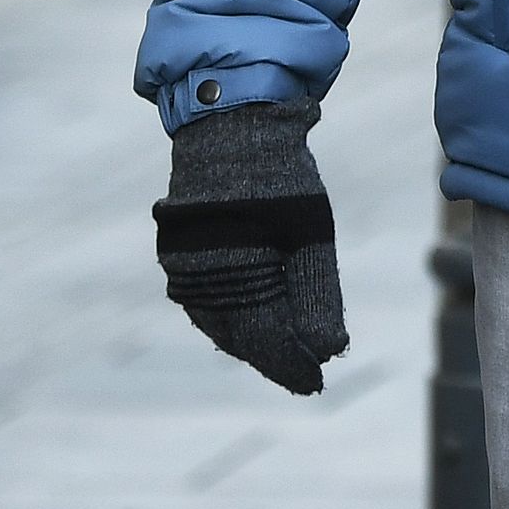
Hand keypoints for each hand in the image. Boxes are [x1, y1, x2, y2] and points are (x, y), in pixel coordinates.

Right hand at [154, 101, 348, 393]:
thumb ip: (319, 295)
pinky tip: (253, 318)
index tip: (317, 382)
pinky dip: (232, 316)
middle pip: (242, 339)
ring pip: (221, 325)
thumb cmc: (279, 180)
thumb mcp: (312, 234)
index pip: (267, 342)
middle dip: (275, 356)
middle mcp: (201, 281)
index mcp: (237, 276)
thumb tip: (329, 350)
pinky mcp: (179, 256)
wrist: (230, 126)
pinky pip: (205, 303)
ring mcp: (185, 269)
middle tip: (307, 373)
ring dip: (252, 339)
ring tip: (284, 350)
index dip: (293, 366)